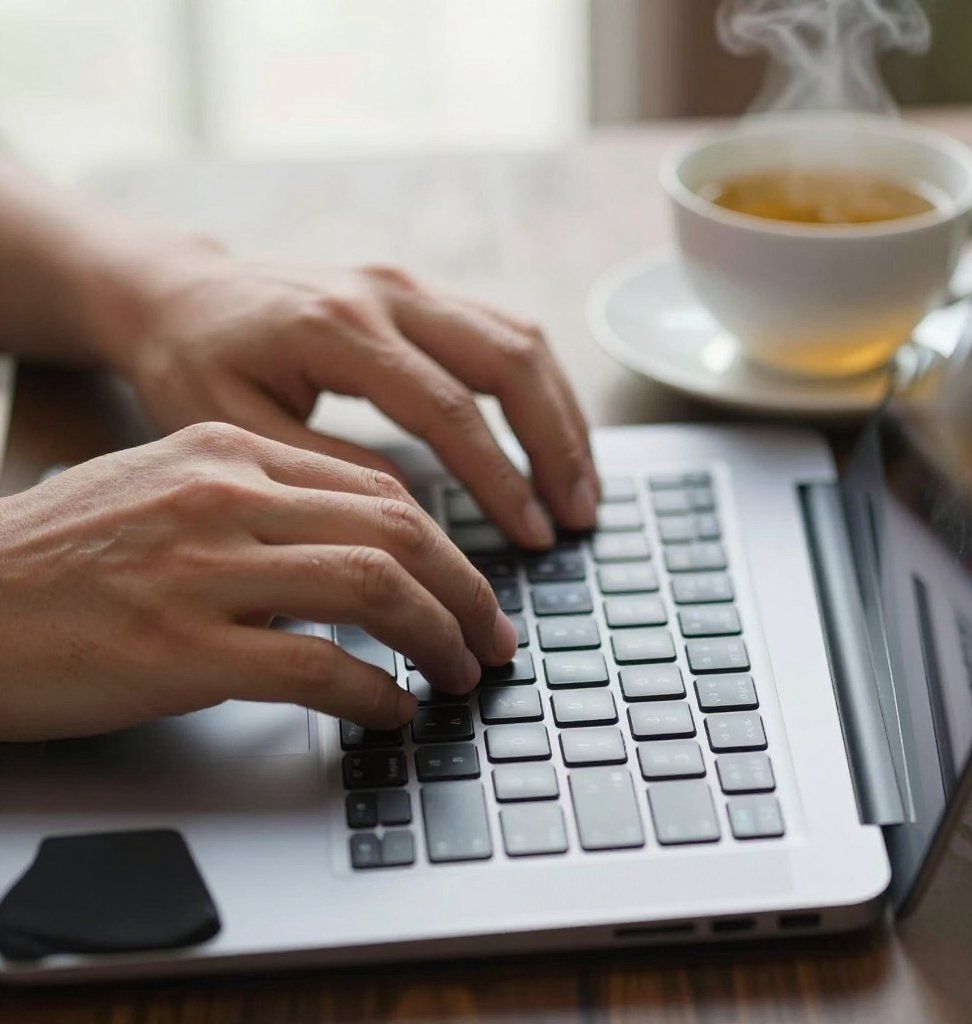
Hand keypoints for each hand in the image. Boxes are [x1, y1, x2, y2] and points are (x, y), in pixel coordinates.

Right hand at [0, 423, 517, 741]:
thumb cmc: (54, 557)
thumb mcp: (161, 494)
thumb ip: (256, 510)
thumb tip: (346, 558)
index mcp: (226, 452)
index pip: (378, 491)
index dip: (446, 547)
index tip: (471, 590)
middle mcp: (224, 496)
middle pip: (395, 531)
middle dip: (465, 592)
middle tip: (493, 638)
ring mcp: (203, 569)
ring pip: (373, 587)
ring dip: (437, 637)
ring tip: (460, 674)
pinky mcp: (181, 648)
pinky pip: (317, 665)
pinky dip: (374, 691)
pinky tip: (393, 710)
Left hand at [94, 249, 598, 548]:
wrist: (178, 291)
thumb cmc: (193, 362)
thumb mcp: (233, 426)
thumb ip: (324, 467)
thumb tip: (411, 510)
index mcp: (337, 328)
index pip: (447, 409)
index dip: (500, 478)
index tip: (534, 535)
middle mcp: (386, 294)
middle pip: (508, 360)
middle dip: (556, 444)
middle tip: (580, 516)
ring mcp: (409, 285)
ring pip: (520, 339)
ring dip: (562, 415)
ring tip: (582, 485)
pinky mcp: (419, 293)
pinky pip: (504, 331)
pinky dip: (540, 388)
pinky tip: (553, 435)